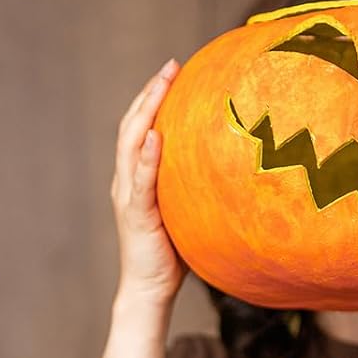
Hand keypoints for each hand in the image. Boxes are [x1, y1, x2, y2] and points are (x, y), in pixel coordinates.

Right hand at [111, 60, 185, 307]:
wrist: (149, 290)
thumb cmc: (171, 254)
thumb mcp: (184, 211)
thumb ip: (194, 187)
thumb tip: (231, 167)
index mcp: (135, 179)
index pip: (139, 129)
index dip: (152, 99)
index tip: (172, 72)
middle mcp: (125, 182)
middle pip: (131, 127)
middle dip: (149, 94)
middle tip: (170, 66)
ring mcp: (128, 196)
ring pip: (130, 144)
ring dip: (145, 112)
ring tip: (161, 85)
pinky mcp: (136, 214)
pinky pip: (141, 180)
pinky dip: (146, 156)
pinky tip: (156, 135)